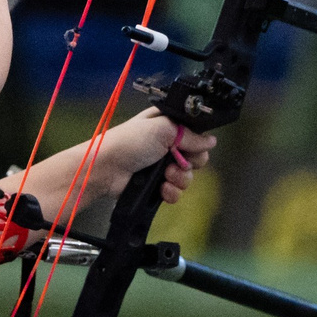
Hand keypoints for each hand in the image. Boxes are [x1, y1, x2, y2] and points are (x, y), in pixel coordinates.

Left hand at [84, 109, 215, 204]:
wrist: (106, 169)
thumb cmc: (128, 142)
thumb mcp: (163, 129)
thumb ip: (191, 135)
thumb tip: (211, 141)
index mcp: (168, 125)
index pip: (196, 133)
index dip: (198, 141)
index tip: (194, 145)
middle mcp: (167, 145)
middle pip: (196, 156)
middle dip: (191, 161)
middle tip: (177, 160)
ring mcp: (161, 166)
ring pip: (187, 176)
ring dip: (180, 178)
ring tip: (165, 176)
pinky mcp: (156, 185)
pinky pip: (176, 191)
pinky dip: (172, 192)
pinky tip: (162, 189)